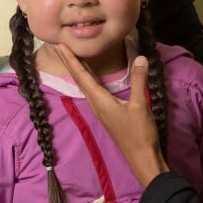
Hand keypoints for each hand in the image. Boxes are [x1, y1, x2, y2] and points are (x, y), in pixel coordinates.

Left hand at [54, 44, 167, 186]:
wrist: (142, 157)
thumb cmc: (139, 133)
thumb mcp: (140, 105)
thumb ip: (138, 80)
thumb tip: (139, 58)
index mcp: (100, 101)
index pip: (82, 76)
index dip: (71, 60)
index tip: (61, 46)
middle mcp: (96, 104)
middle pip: (79, 79)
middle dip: (70, 62)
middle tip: (60, 46)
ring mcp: (101, 109)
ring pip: (85, 85)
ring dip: (77, 70)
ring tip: (71, 56)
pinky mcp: (107, 113)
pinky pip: (93, 91)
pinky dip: (88, 79)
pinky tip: (91, 76)